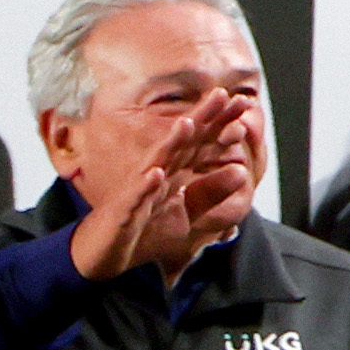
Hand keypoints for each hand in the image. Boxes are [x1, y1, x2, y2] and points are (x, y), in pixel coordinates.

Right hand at [68, 88, 257, 282]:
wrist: (106, 254)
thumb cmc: (145, 230)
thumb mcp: (187, 213)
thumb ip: (211, 192)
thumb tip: (242, 172)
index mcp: (174, 172)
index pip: (200, 143)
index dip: (221, 123)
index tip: (244, 103)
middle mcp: (157, 173)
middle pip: (183, 142)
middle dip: (204, 119)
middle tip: (227, 95)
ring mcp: (139, 191)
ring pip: (157, 162)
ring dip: (171, 142)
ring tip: (188, 122)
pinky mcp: (124, 212)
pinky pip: (135, 198)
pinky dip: (145, 186)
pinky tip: (156, 173)